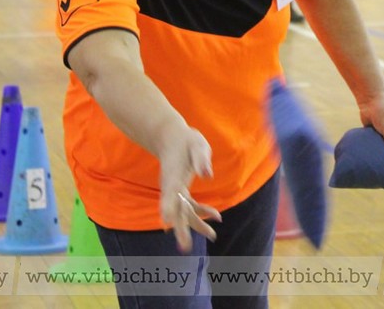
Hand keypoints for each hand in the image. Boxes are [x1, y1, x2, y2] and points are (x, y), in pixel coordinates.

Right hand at [157, 126, 220, 251]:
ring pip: (183, 212)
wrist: (171, 137)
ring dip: (196, 225)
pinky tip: (216, 217)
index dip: (168, 208)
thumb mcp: (196, 144)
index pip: (170, 195)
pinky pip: (189, 206)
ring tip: (212, 236)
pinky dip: (201, 213)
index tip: (167, 221)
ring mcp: (174, 190)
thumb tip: (208, 176)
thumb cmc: (186, 140)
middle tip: (185, 247)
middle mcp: (171, 187)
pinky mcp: (180, 190)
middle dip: (180, 229)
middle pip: (174, 210)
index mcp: (173, 176)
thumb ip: (201, 159)